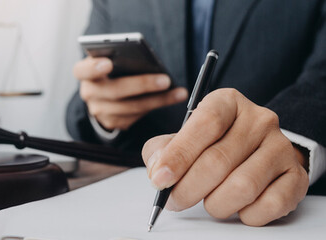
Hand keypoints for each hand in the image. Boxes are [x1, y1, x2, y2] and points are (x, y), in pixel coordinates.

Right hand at [73, 57, 188, 129]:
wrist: (105, 93)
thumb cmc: (114, 69)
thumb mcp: (112, 59)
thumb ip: (122, 58)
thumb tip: (146, 59)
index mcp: (84, 72)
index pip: (82, 70)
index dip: (94, 68)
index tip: (109, 63)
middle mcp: (89, 92)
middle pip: (114, 91)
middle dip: (142, 85)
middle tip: (165, 80)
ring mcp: (99, 110)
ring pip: (130, 107)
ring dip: (157, 99)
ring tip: (178, 92)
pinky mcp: (112, 122)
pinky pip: (136, 116)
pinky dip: (156, 106)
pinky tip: (173, 98)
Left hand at [143, 88, 308, 225]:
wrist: (255, 154)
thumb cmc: (210, 146)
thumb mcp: (181, 138)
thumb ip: (161, 150)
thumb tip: (159, 170)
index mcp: (227, 102)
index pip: (205, 123)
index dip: (179, 155)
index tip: (160, 179)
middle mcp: (259, 119)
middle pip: (218, 160)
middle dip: (188, 188)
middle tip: (175, 201)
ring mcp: (281, 146)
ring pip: (242, 187)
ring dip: (216, 204)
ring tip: (209, 201)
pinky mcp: (296, 175)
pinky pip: (269, 204)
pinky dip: (246, 214)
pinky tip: (237, 206)